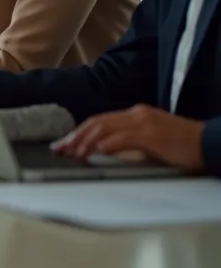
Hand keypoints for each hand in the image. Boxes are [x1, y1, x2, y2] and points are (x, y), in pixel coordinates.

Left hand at [51, 105, 204, 169]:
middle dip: (76, 135)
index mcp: (135, 114)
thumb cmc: (182, 146)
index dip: (80, 131)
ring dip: (85, 141)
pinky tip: (95, 151)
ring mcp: (143, 122)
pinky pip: (122, 137)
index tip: (65, 143)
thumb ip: (128, 142)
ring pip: (105, 127)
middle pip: (97, 122)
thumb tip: (103, 151)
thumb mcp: (150, 142)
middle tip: (60, 149)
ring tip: (73, 153)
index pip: (100, 120)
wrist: (209, 143)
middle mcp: (136, 114)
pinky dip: (106, 144)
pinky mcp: (151, 134)